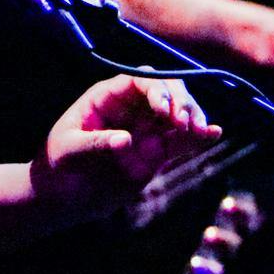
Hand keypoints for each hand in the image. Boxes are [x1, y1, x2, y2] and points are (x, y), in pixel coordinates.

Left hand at [33, 75, 222, 215]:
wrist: (64, 193)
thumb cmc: (59, 163)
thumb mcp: (69, 151)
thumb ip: (95, 145)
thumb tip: (126, 141)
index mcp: (109, 96)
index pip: (140, 80)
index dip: (157, 89)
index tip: (163, 110)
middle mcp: (133, 106)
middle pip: (167, 89)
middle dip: (180, 100)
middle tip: (184, 122)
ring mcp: (147, 127)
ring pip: (179, 112)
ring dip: (193, 117)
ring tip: (200, 130)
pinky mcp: (157, 151)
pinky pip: (182, 141)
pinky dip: (198, 137)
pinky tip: (214, 134)